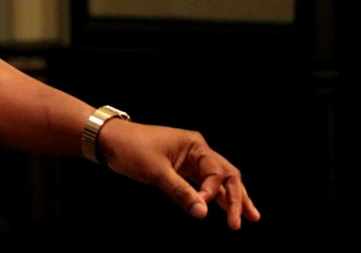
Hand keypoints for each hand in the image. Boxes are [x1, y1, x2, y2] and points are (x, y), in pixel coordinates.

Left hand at [98, 119, 260, 229]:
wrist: (109, 140)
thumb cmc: (131, 148)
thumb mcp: (156, 171)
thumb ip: (180, 192)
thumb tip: (203, 213)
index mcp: (195, 145)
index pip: (217, 172)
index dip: (214, 192)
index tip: (202, 205)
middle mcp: (197, 151)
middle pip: (226, 174)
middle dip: (238, 197)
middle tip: (248, 219)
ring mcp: (190, 160)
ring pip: (219, 180)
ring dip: (232, 198)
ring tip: (251, 217)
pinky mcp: (181, 169)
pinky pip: (204, 184)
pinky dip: (215, 196)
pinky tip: (225, 209)